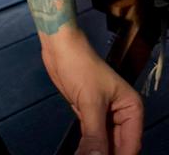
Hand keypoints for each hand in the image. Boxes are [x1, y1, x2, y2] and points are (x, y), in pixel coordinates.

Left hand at [42, 27, 142, 153]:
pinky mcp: (90, 114)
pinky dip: (87, 146)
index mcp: (131, 108)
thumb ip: (95, 135)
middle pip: (119, 146)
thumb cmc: (80, 66)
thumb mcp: (90, 102)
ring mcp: (106, 115)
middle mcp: (122, 114)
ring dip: (96, 153)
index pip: (131, 144)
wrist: (60, 47)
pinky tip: (81, 154)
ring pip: (105, 143)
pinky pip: (92, 137)